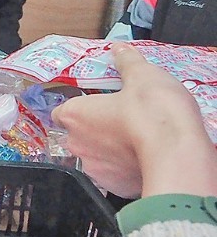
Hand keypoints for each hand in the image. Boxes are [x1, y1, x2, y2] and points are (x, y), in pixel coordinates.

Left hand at [52, 43, 216, 198]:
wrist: (176, 151)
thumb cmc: (153, 110)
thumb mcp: (142, 75)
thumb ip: (126, 62)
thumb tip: (119, 49)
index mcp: (75, 115)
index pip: (61, 112)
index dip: (76, 108)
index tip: (93, 105)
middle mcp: (76, 144)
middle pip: (76, 135)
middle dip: (93, 129)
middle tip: (120, 121)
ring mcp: (93, 169)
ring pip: (94, 158)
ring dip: (108, 151)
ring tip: (133, 140)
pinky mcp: (113, 187)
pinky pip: (113, 176)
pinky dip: (123, 169)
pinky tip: (141, 158)